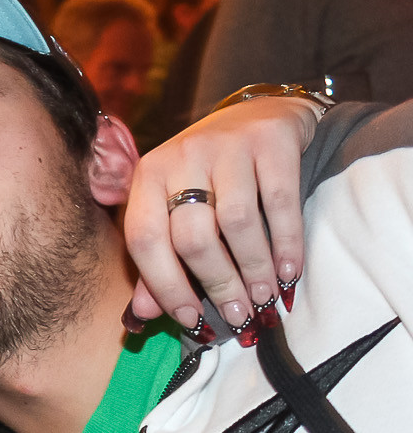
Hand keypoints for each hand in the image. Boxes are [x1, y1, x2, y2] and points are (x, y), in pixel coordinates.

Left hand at [123, 96, 315, 335]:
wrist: (259, 113)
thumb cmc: (209, 175)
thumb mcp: (174, 207)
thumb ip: (158, 260)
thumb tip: (143, 315)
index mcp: (147, 176)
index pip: (143, 239)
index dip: (165, 286)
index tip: (191, 319)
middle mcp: (181, 157)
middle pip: (192, 236)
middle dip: (218, 284)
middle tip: (239, 314)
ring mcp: (225, 146)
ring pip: (236, 222)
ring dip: (253, 269)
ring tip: (264, 298)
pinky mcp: (270, 140)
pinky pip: (280, 202)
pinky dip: (286, 243)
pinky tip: (289, 271)